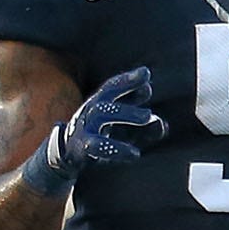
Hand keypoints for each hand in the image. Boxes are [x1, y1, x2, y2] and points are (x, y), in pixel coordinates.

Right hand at [21, 66, 164, 197]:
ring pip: (101, 113)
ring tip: (148, 117)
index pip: (112, 87)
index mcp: (99, 103)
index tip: (146, 73)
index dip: (127, 79)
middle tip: (150, 96)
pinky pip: (98, 145)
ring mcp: (84, 128)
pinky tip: (134, 153)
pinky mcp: (82, 147)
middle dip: (126, 91)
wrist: (66, 156)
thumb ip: (142, 125)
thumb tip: (162, 124)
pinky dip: (117, 149)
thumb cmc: (99, 137)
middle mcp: (90, 111)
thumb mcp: (121, 129)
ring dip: (126, 113)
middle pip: (106, 96)